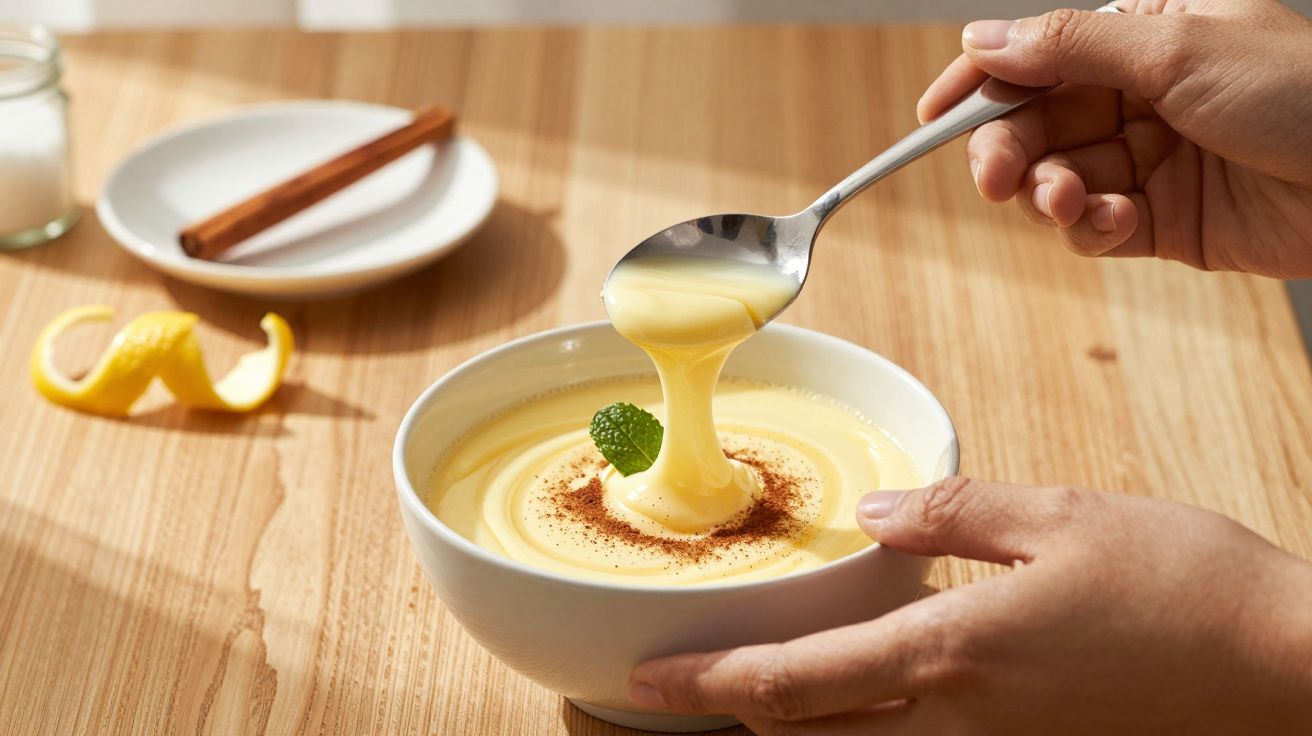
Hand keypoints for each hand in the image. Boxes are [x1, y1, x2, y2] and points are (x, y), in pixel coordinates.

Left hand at [628, 478, 1311, 733]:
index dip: (710, 681)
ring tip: (745, 682)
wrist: (1286, 667)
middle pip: (812, 730)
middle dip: (735, 707)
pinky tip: (857, 687)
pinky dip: (861, 721)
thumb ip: (949, 513)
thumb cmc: (1184, 586)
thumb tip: (870, 514)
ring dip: (794, 718)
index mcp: (953, 652)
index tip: (647, 682)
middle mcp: (961, 717)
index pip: (796, 681)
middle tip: (677, 682)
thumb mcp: (1060, 517)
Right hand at [918, 0, 1311, 277]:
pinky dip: (1091, 229)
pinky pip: (1092, 227)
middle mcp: (1136, 95)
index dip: (979, 84)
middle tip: (998, 178)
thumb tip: (985, 39)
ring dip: (1050, 196)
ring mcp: (1147, 159)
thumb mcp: (1177, 50)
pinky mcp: (1159, 220)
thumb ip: (1071, 46)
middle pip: (1034, 124)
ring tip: (1067, 203)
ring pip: (1054, 179)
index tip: (932, 116)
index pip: (1036, 54)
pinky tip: (1118, 221)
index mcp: (1140, 35)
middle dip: (1009, 151)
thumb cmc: (1302, 94)